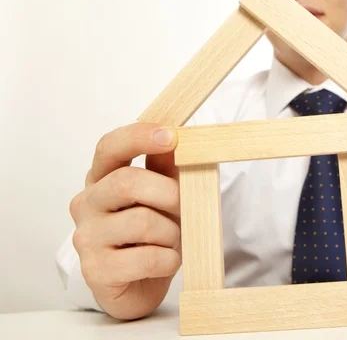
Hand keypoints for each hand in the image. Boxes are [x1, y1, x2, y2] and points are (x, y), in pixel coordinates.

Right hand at [69, 123, 180, 319]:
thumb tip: (181, 137)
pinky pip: (146, 258)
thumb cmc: (154, 232)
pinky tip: (166, 261)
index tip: (172, 136)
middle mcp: (87, 203)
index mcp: (102, 177)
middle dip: (168, 193)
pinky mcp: (96, 270)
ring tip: (172, 240)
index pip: (110, 147)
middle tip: (185, 207)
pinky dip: (168, 260)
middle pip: (127, 182)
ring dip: (171, 232)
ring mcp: (87, 237)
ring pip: (141, 222)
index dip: (139, 137)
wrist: (141, 285)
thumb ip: (167, 166)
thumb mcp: (164, 193)